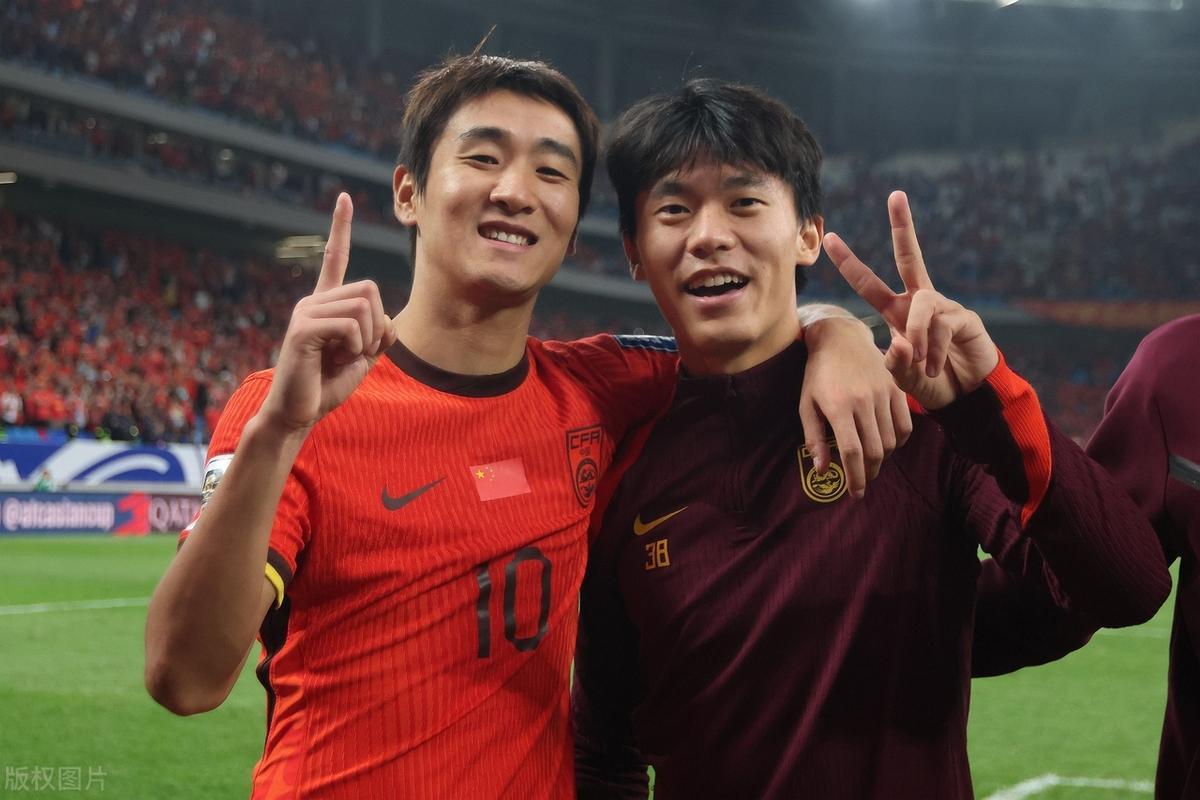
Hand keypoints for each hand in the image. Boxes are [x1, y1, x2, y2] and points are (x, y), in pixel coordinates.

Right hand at [259, 193, 396, 433]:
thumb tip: (388, 320)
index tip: (344, 197)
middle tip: (355, 351)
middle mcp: (314, 300)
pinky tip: (334, 359)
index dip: (341, 228)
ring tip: (341, 357)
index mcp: (326, 304)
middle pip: (370, 290)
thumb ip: (378, 336)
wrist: (299, 413)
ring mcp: (306, 311)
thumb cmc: (327, 385)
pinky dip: (354, 347)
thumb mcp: (362, 358)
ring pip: (364, 308)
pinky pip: (350, 326)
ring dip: (365, 340)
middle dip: (376, 327)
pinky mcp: (303, 328)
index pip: (335, 258)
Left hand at [800, 315, 912, 497]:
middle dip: (869, 473)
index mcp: (838, 407)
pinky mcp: (897, 388)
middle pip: (875, 450)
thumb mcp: (806, 405)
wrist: (841, 339)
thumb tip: (822, 470)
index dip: (855, 477)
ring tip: (871, 463)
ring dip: (883, 459)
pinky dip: (899, 441)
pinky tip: (887, 444)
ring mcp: (883, 394)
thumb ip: (814, 438)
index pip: (852, 452)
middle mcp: (864, 401)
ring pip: (891, 441)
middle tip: (863, 481)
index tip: (855, 493)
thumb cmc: (818, 375)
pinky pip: (905, 425)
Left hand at [823, 191, 997, 410]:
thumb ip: (895, 363)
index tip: (830, 237)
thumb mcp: (902, 378)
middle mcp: (919, 301)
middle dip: (903, 226)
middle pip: (910, 256)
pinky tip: (934, 366)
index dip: (850, 262)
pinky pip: (942, 325)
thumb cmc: (930, 382)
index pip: (869, 283)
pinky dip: (933, 348)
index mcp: (897, 311)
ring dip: (916, 336)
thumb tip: (898, 342)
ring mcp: (944, 307)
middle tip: (896, 195)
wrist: (966, 397)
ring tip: (921, 364)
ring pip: (922, 306)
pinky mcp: (965, 318)